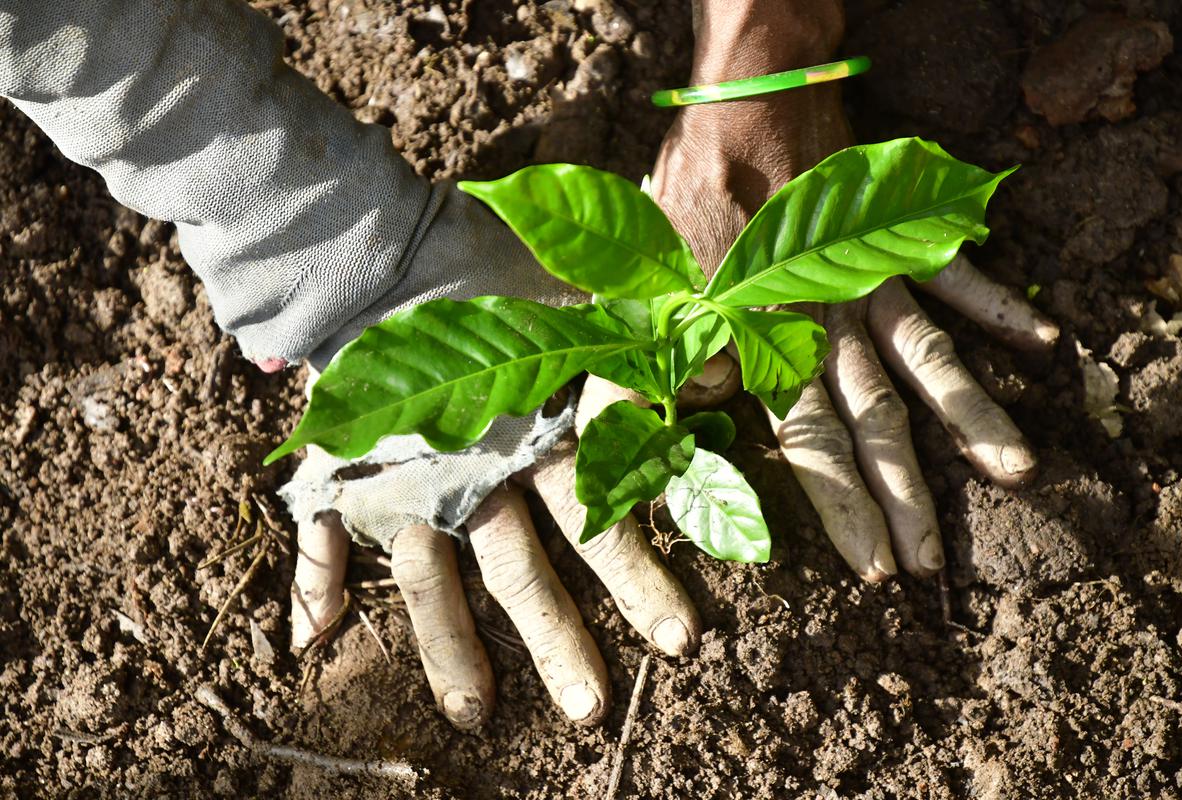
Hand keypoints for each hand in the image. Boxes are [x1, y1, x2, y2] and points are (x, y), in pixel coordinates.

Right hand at [285, 188, 706, 729]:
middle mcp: (472, 473)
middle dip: (559, 641)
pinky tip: (308, 641)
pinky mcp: (342, 469)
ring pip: (432, 581)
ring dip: (451, 651)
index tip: (681, 641)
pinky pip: (318, 535)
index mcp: (533, 435)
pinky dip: (310, 581)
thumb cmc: (485, 267)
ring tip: (476, 716)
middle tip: (592, 710)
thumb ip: (648, 342)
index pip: (598, 519)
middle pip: (520, 571)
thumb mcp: (578, 300)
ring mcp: (402, 480)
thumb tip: (724, 365)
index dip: (640, 578)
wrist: (377, 242)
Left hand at [651, 0, 1058, 579]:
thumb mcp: (654, 292)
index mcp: (772, 347)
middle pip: (877, 423)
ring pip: (928, 362)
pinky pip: (960, 275)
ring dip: (971, 418)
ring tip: (1017, 471)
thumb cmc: (687, 204)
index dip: (844, 510)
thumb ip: (664, 365)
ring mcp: (874, 283)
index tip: (874, 570)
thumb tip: (684, 428)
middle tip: (935, 565)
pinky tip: (1047, 342)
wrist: (739, 110)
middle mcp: (831, 327)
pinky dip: (1000, 306)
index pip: (812, 446)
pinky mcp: (902, 239)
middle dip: (906, 498)